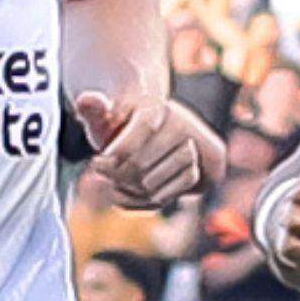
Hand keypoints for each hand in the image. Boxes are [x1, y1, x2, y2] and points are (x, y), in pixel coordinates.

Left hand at [77, 81, 222, 214]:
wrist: (154, 136)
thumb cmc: (122, 128)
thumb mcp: (103, 119)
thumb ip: (93, 109)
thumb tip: (87, 100)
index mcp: (155, 106)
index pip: (140, 129)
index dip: (117, 151)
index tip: (97, 163)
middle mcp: (182, 121)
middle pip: (141, 164)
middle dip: (117, 175)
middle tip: (104, 177)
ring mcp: (199, 142)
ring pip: (157, 182)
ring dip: (133, 190)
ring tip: (121, 184)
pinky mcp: (212, 162)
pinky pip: (179, 192)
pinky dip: (154, 200)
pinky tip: (139, 193)